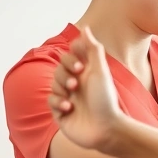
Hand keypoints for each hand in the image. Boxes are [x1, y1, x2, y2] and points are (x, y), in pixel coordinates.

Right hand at [48, 26, 124, 151]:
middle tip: (76, 82)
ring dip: (62, 89)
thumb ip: (93, 50)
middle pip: (59, 68)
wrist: (105, 129)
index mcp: (87, 72)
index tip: (80, 63)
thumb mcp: (101, 71)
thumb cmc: (106, 100)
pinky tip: (69, 108)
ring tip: (73, 97)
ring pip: (53, 84)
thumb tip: (86, 28)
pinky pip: (51, 100)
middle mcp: (78, 83)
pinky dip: (58, 102)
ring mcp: (69, 97)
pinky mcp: (61, 112)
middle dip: (65, 73)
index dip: (71, 56)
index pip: (70, 55)